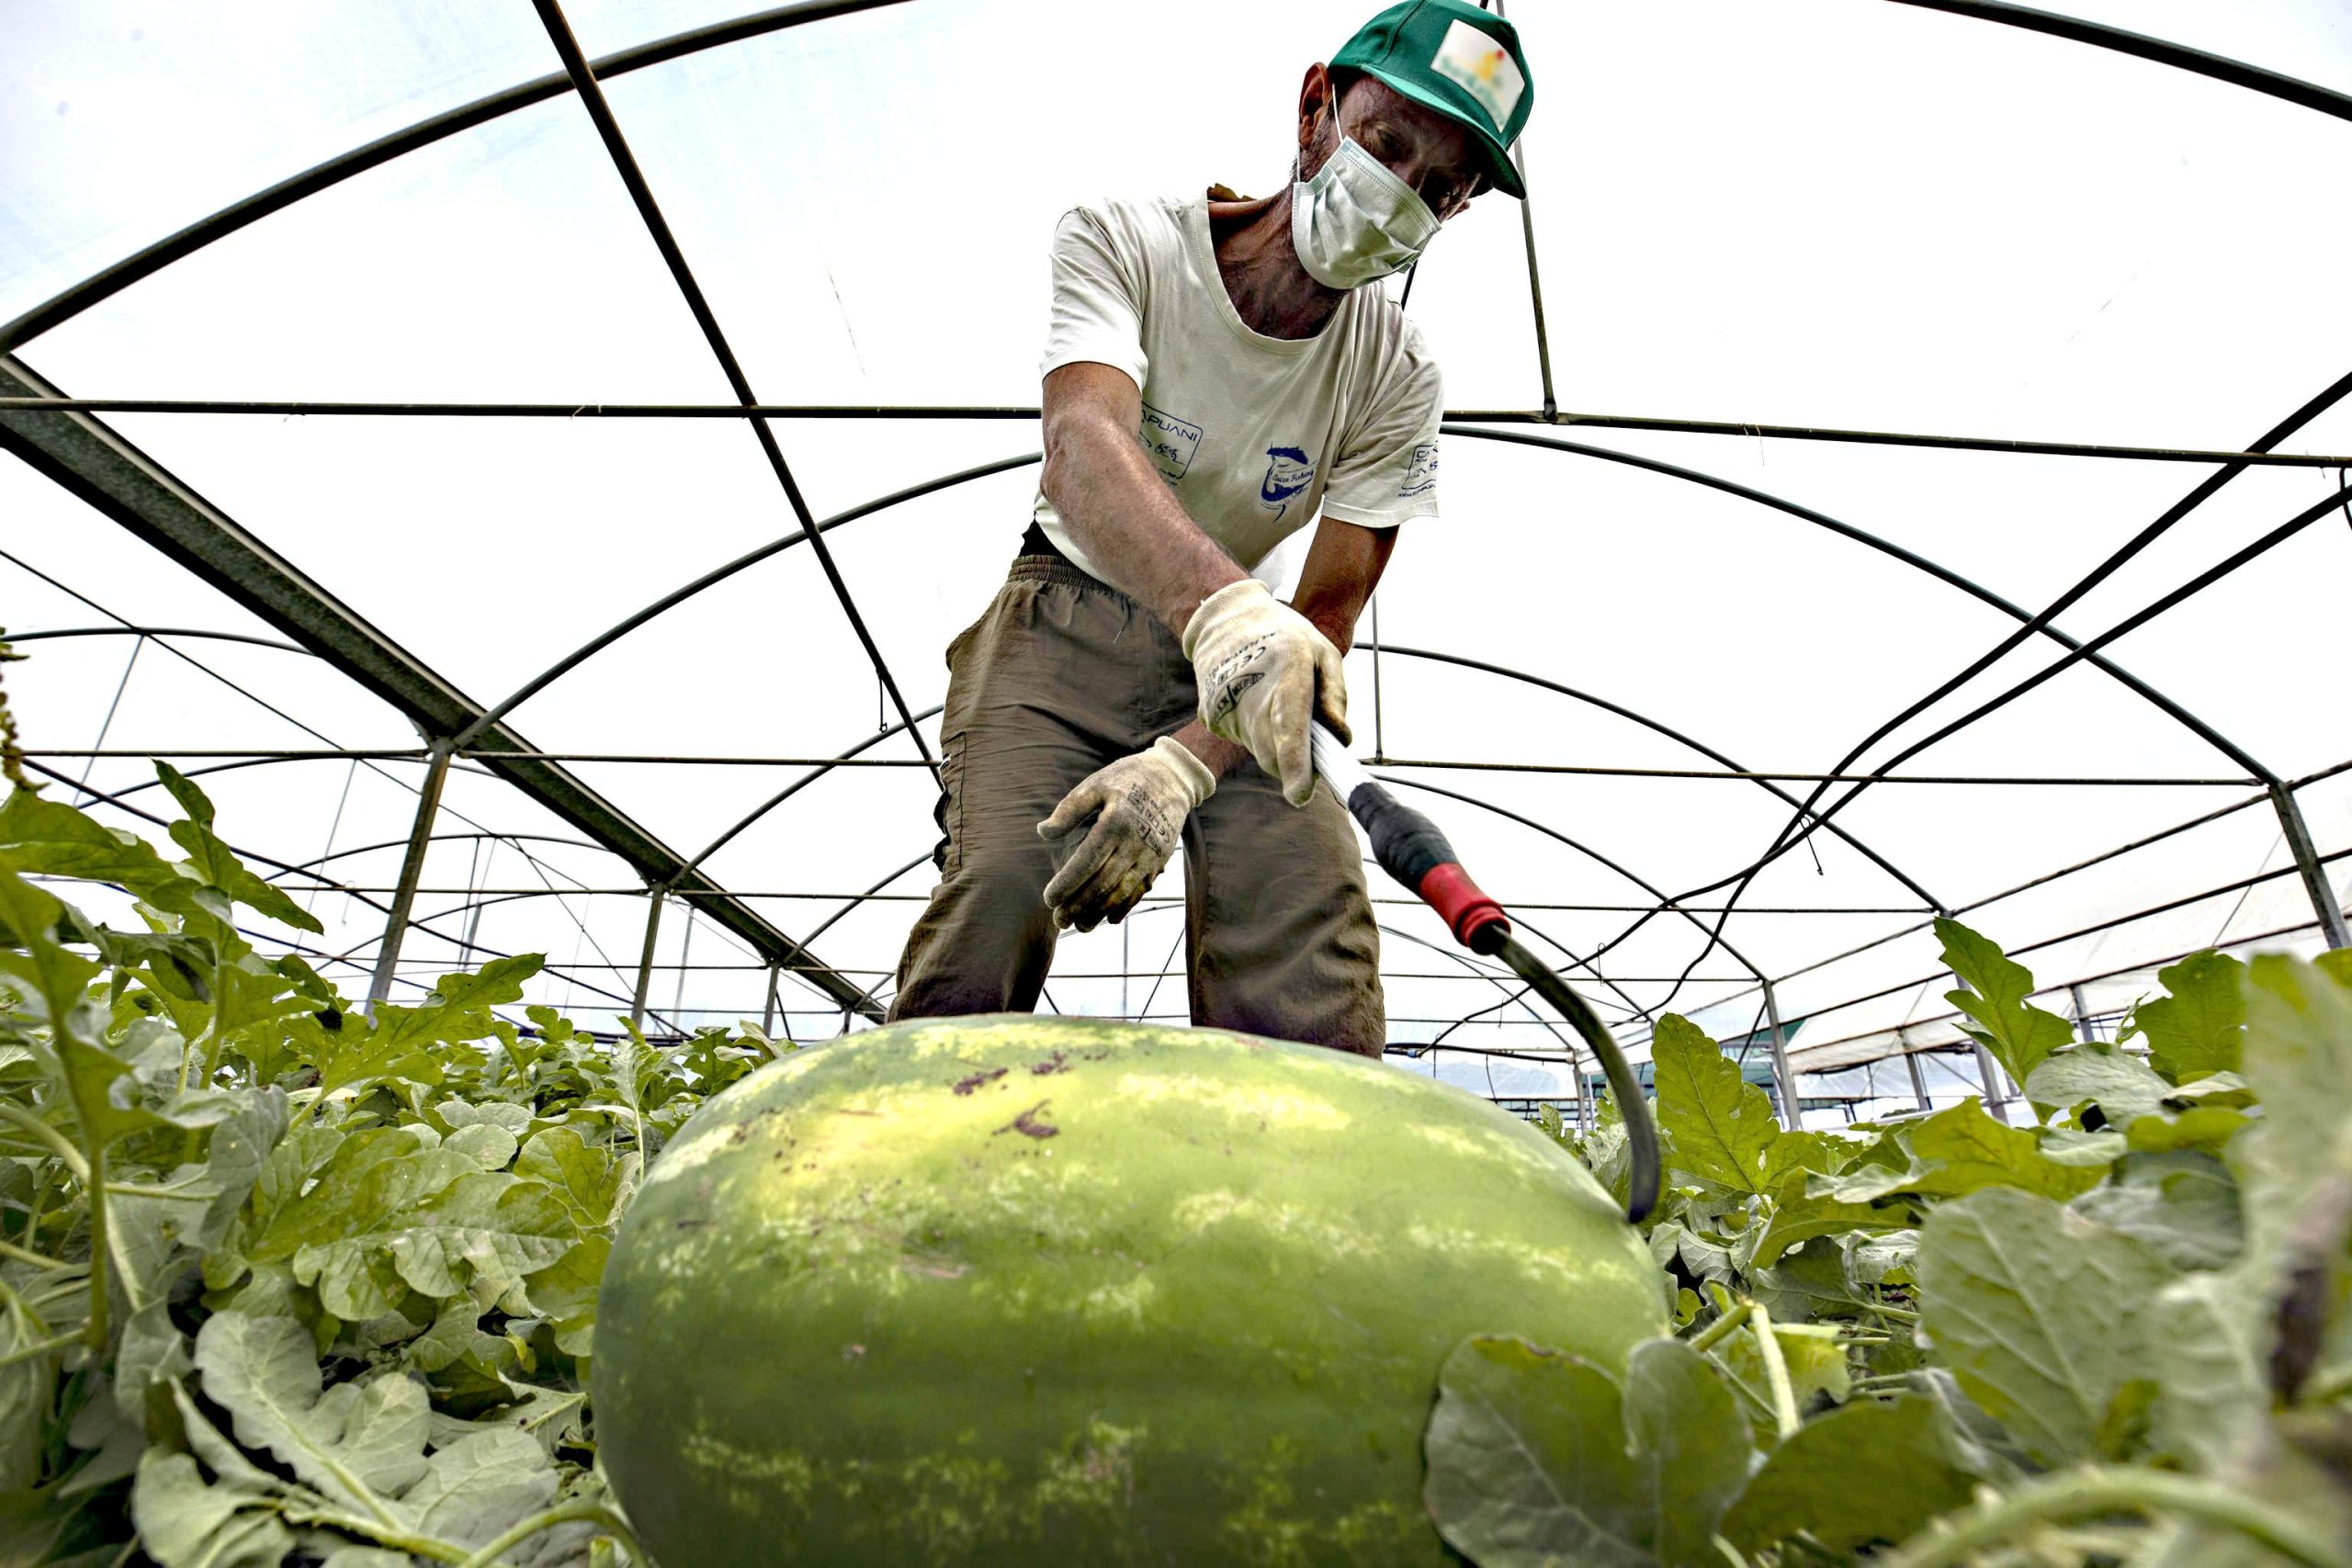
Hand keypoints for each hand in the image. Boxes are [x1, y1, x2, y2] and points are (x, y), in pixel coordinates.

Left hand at [1035, 737, 1217, 929]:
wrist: (1173, 778)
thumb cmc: (1126, 779)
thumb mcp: (1095, 784)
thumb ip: (1069, 809)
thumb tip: (1043, 833)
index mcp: (1116, 822)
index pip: (1087, 862)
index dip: (1067, 884)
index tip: (1049, 899)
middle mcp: (1135, 842)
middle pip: (1103, 884)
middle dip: (1079, 906)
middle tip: (1058, 921)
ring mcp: (1150, 855)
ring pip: (1122, 893)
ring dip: (1099, 913)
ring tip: (1079, 927)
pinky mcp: (1159, 861)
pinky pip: (1140, 891)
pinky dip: (1124, 908)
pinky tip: (1107, 919)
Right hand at [1181, 579, 1348, 805]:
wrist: (1226, 620)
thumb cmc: (1285, 636)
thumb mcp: (1323, 652)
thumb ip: (1335, 696)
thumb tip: (1340, 739)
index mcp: (1286, 672)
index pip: (1289, 729)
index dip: (1295, 766)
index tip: (1301, 795)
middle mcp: (1250, 693)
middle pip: (1274, 754)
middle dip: (1297, 761)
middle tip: (1313, 739)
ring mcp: (1224, 707)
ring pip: (1260, 752)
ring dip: (1277, 744)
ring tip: (1279, 704)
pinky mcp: (1211, 718)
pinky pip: (1245, 743)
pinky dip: (1258, 735)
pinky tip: (1257, 702)